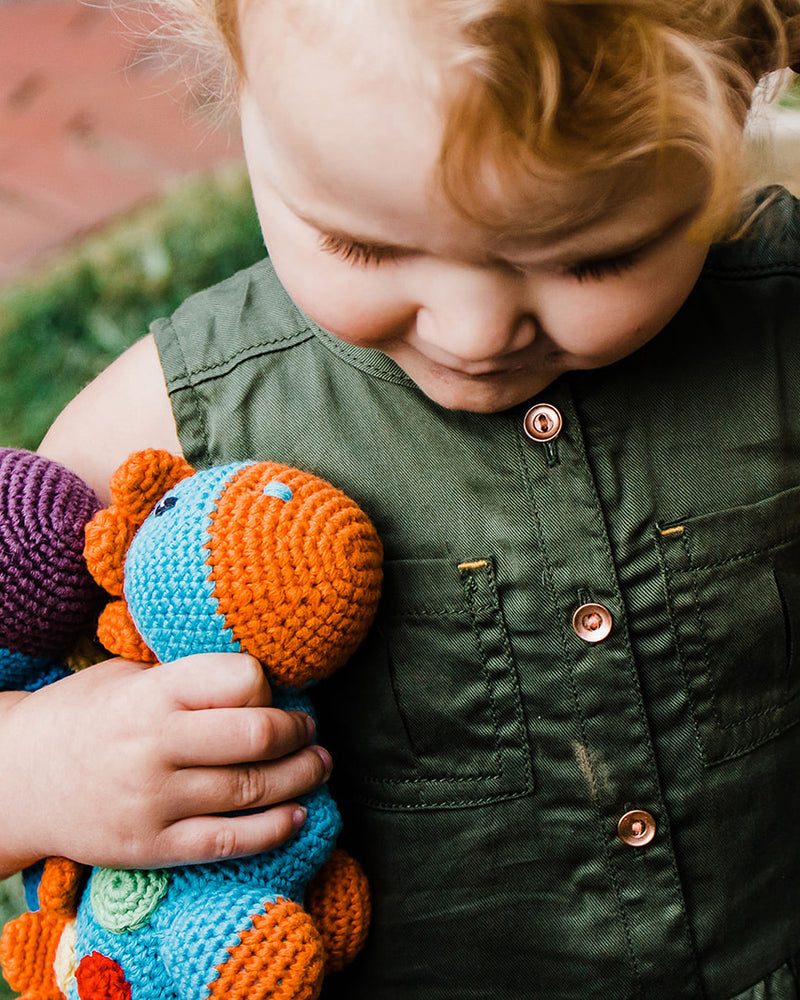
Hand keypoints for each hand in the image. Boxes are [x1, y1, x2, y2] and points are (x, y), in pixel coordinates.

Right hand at [0, 654, 330, 871]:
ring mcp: (152, 802)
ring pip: (251, 790)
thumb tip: (261, 678)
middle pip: (257, 737)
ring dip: (301, 777)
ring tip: (319, 765)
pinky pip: (227, 842)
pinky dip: (273, 830)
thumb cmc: (82, 714)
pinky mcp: (150, 847)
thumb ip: (186, 677)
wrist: (15, 779)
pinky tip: (297, 815)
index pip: (242, 680)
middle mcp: (154, 746)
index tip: (273, 691)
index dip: (269, 684)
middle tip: (311, 729)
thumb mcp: (125, 674)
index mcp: (151, 692)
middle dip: (298, 732)